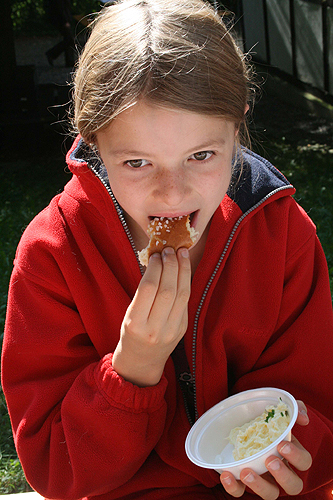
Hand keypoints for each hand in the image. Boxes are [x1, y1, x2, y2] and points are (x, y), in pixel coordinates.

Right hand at [112, 247, 190, 386]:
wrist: (141, 362)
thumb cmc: (131, 333)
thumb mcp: (129, 314)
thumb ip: (143, 292)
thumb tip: (157, 261)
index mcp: (135, 323)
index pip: (149, 289)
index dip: (155, 268)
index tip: (156, 254)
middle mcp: (155, 328)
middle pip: (168, 290)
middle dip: (171, 265)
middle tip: (170, 249)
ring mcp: (172, 330)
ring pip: (182, 294)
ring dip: (183, 270)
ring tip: (181, 253)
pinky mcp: (183, 329)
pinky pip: (186, 301)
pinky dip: (185, 282)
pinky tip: (183, 270)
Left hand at [220, 401, 311, 498]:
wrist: (239, 420)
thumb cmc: (264, 419)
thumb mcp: (279, 411)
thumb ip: (294, 409)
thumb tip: (303, 418)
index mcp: (291, 454)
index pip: (303, 462)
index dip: (296, 457)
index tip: (281, 445)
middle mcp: (280, 471)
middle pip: (293, 485)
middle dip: (283, 475)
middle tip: (270, 460)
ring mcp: (263, 479)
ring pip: (270, 494)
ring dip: (259, 486)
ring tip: (246, 472)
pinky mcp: (243, 482)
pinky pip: (240, 492)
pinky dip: (233, 487)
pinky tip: (227, 475)